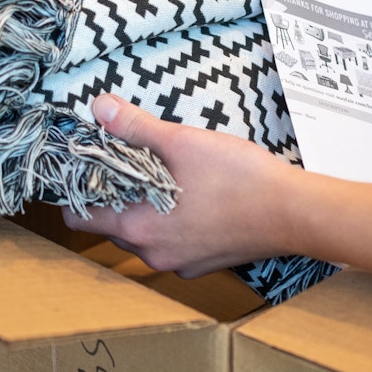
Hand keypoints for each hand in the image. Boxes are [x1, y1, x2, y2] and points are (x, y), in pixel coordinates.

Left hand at [62, 94, 298, 277]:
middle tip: (131, 161)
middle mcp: (154, 253)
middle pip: (113, 224)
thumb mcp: (183, 143)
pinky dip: (176, 222)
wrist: (293, 213)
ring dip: (148, 208)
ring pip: (146, 234)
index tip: (88, 167)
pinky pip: (175, 243)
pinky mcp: (205, 263)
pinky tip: (196, 197)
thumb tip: (100, 108)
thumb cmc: (239, 180)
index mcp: (138, 228)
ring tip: (167, 176)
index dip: (78, 190)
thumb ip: (136, 128)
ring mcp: (181, 263)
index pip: (80, 218)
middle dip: (117, 194)